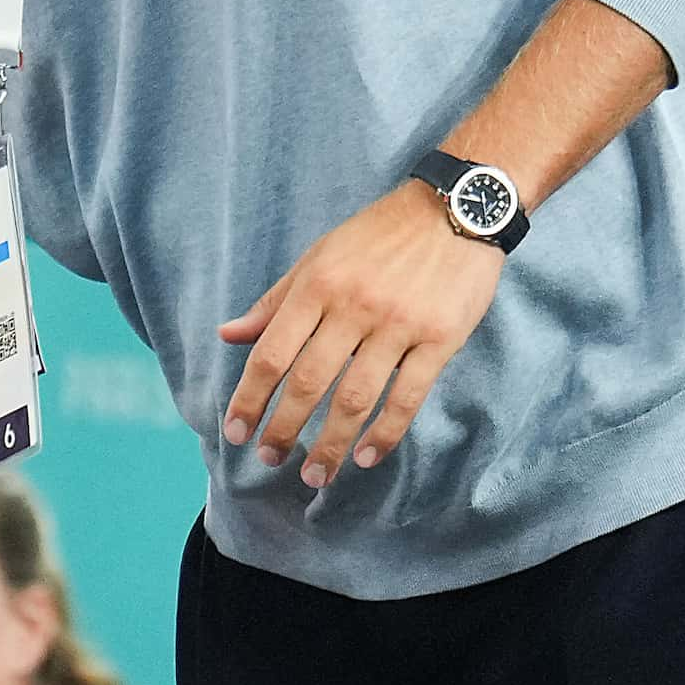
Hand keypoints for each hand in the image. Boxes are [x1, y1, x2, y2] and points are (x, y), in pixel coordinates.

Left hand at [218, 181, 504, 487]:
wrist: (456, 209)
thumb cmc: (378, 236)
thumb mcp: (318, 257)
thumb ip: (275, 302)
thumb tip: (228, 336)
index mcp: (317, 286)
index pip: (272, 353)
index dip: (250, 397)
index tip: (235, 431)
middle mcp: (353, 307)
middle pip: (309, 381)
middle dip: (283, 427)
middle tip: (268, 459)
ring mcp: (399, 325)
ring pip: (356, 397)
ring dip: (331, 443)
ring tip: (314, 475)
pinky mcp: (441, 339)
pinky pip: (408, 396)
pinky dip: (385, 433)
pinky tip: (366, 457)